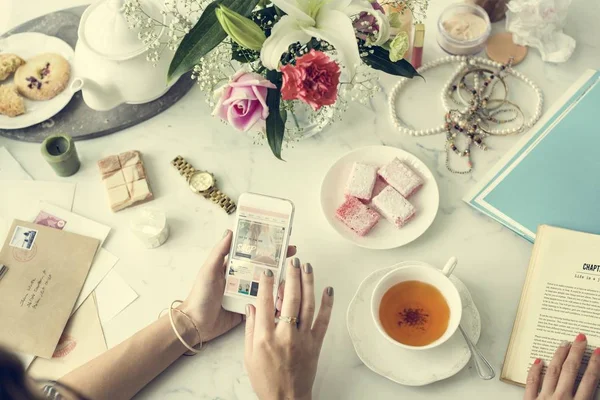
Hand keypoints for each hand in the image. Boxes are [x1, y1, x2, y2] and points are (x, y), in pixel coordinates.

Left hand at [181, 230, 296, 342]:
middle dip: (278, 261)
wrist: (196, 324)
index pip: (253, 253)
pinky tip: (286, 296)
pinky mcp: (249, 308)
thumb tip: (230, 231)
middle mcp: (242, 278)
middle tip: (293, 255)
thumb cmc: (200, 295)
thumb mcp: (209, 270)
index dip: (266, 246)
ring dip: (279, 281)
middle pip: (263, 267)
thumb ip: (220, 252)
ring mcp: (246, 294)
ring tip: (292, 276)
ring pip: (267, 284)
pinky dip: (274, 299)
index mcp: (233, 267)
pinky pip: (264, 302)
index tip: (280, 239)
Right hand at [244, 257, 333, 399]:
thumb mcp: (248, 355)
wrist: (286, 399)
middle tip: (292, 260)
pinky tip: (328, 290)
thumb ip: (250, 328)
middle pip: (290, 298)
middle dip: (292, 276)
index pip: (266, 303)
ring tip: (308, 267)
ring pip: (308, 304)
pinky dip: (327, 304)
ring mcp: (302, 338)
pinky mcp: (315, 343)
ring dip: (309, 283)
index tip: (268, 270)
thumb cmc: (265, 379)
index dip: (267, 284)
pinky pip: (323, 320)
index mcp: (265, 337)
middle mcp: (285, 334)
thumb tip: (252, 306)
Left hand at [525, 333, 599, 399]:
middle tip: (580, 338)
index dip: (594, 364)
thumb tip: (591, 385)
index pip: (589, 380)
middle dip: (576, 352)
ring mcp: (544, 398)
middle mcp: (561, 398)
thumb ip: (587, 398)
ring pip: (552, 372)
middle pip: (570, 370)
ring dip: (559, 356)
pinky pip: (532, 382)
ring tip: (564, 344)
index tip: (597, 351)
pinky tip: (538, 360)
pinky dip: (535, 370)